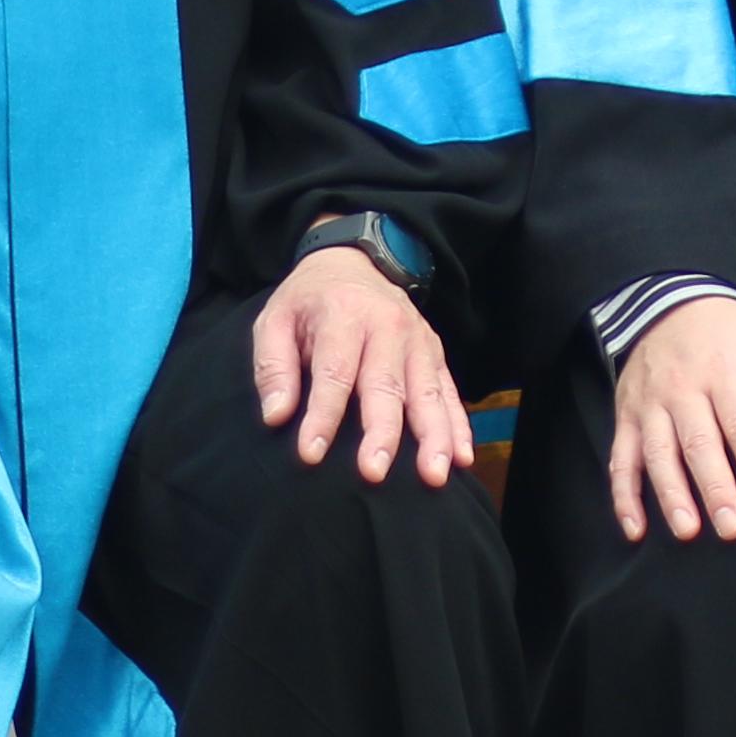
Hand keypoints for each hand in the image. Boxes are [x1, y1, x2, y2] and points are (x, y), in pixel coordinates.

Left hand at [252, 241, 470, 485]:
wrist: (353, 261)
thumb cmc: (309, 301)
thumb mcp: (275, 320)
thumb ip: (273, 366)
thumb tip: (276, 415)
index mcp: (343, 315)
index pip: (334, 372)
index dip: (322, 415)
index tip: (310, 453)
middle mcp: (386, 326)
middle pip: (385, 385)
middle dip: (381, 432)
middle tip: (373, 472)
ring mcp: (417, 340)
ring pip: (427, 392)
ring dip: (432, 436)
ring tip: (433, 475)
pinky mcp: (434, 353)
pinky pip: (449, 391)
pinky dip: (458, 425)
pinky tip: (462, 458)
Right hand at [606, 295, 735, 543]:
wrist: (674, 301)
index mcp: (727, 373)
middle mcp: (684, 389)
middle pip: (699, 444)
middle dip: (715, 488)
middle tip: (731, 529)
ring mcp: (651, 404)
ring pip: (658, 453)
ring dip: (671, 495)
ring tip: (688, 531)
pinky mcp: (628, 416)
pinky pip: (621, 459)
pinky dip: (624, 497)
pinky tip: (636, 529)